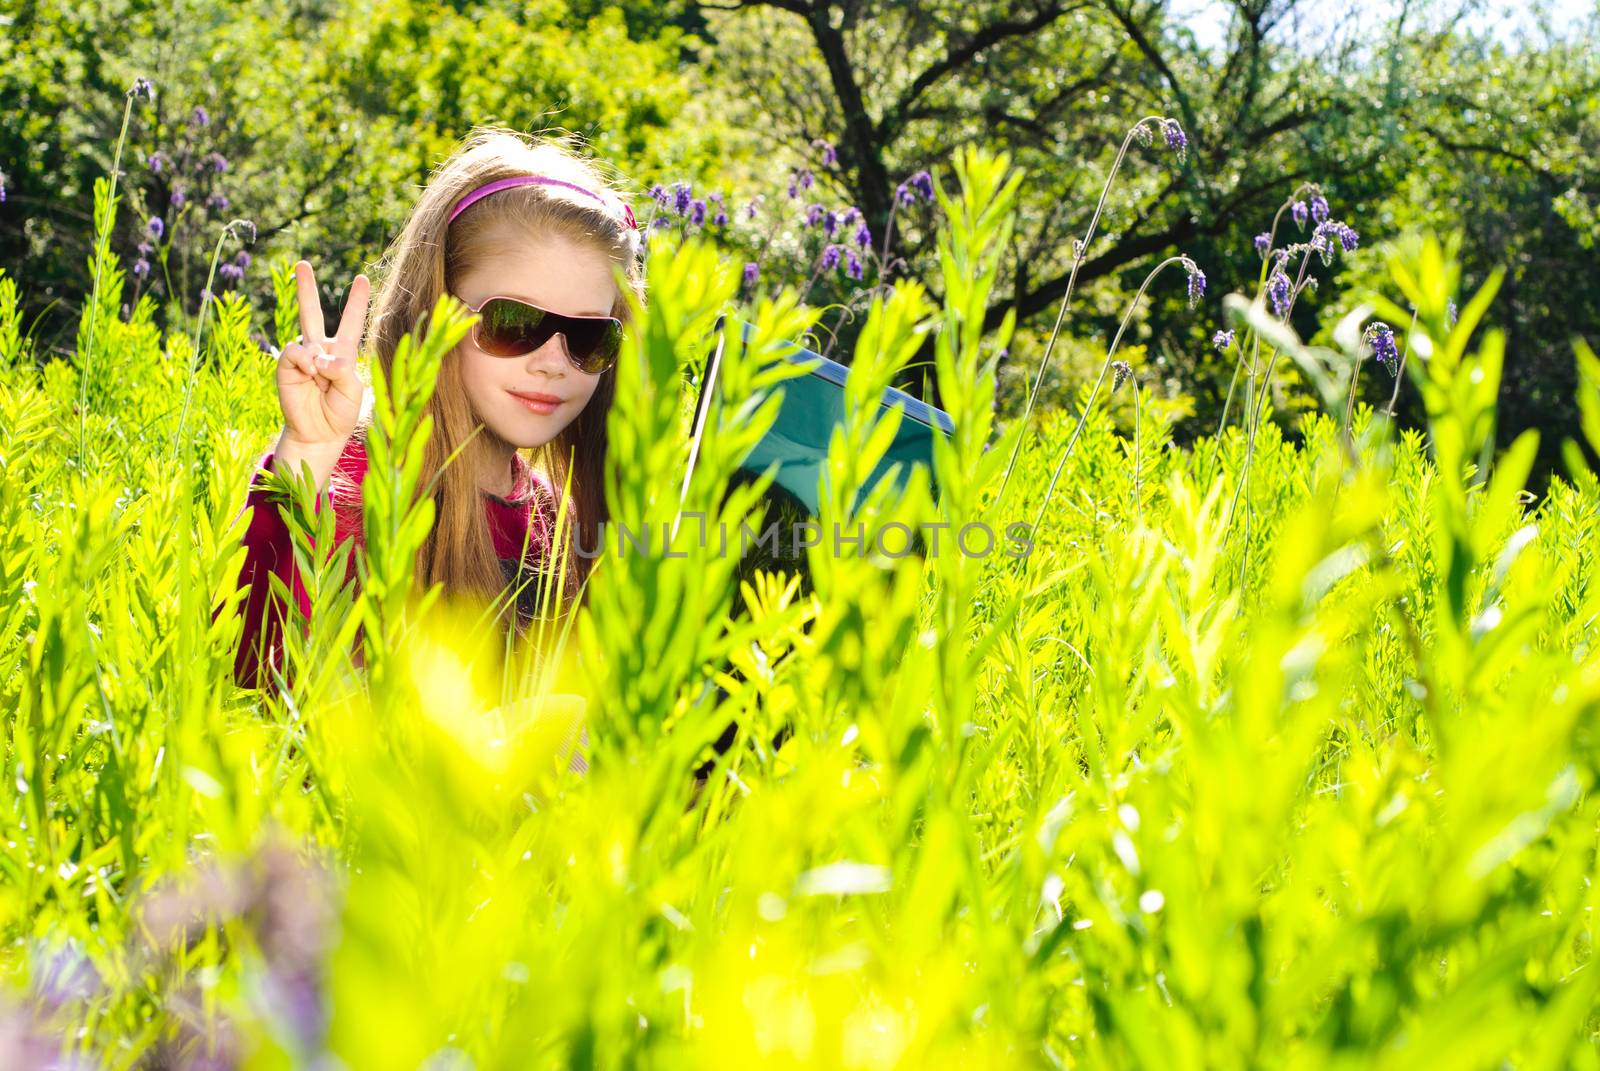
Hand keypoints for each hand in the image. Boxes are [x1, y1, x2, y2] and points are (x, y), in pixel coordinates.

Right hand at [275, 259, 369, 452]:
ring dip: (320, 359)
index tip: (361, 278)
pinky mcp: (286, 365)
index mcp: (343, 352)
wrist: (319, 433)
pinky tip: (311, 374)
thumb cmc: (340, 412)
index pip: (351, 322)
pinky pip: (295, 352)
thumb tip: (319, 358)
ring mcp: (303, 356)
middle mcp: (321, 349)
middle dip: (306, 288)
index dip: (356, 301)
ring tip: (322, 379)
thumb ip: (341, 369)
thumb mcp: (353, 390)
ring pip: (307, 335)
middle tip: (302, 263)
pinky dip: (306, 362)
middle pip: (312, 313)